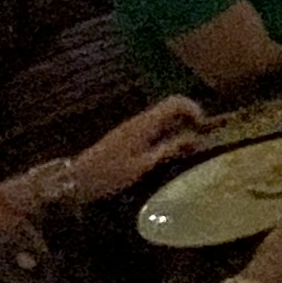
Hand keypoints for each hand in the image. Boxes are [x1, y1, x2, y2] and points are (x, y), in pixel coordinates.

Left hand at [65, 98, 206, 203]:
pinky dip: (168, 134)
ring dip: (179, 126)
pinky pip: (155, 127)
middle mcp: (140, 120)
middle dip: (190, 118)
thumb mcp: (143, 165)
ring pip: (164, 118)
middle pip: (171, 107)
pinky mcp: (129, 136)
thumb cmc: (110, 174)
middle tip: (201, 138)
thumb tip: (194, 137)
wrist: (77, 179)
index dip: (194, 109)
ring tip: (189, 147)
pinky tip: (170, 152)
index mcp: (145, 124)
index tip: (204, 128)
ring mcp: (134, 127)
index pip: (175, 102)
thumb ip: (169, 149)